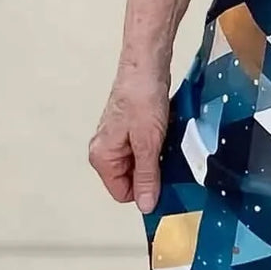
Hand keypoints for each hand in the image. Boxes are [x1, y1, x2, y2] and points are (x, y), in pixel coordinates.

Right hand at [88, 71, 169, 213]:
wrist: (147, 64)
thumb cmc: (141, 97)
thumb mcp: (147, 143)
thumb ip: (146, 176)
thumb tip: (146, 205)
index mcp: (102, 157)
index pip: (123, 193)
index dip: (145, 190)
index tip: (164, 182)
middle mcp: (106, 150)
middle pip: (132, 178)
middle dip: (153, 171)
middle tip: (168, 156)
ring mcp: (119, 138)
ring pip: (142, 162)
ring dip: (158, 156)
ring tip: (167, 140)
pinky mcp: (132, 128)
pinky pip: (147, 147)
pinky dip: (159, 143)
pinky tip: (166, 131)